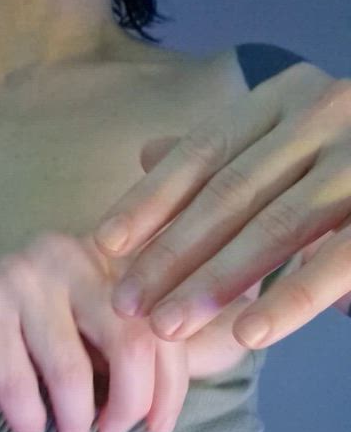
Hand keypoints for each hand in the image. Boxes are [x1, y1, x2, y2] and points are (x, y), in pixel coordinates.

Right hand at [0, 232, 189, 431]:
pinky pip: (17, 384)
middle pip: (132, 345)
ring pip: (71, 372)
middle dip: (131, 405)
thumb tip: (171, 404)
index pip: (163, 325)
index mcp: (106, 257)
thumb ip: (129, 345)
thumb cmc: (24, 329)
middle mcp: (69, 255)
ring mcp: (20, 275)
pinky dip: (28, 421)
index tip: (159, 426)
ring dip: (76, 422)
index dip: (172, 386)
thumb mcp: (84, 325)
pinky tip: (29, 427)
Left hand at [93, 64, 350, 349]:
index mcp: (287, 96)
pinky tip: (248, 334)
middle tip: (125, 302)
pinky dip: (291, 299)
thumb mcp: (288, 136)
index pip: (202, 151)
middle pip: (229, 193)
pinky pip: (337, 260)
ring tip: (169, 326)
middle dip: (172, 252)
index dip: (151, 199)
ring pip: (276, 226)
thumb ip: (225, 148)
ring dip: (216, 282)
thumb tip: (146, 153)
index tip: (105, 244)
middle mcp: (325, 112)